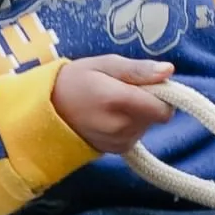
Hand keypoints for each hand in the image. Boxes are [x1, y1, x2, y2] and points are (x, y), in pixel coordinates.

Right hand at [50, 55, 174, 153]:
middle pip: (156, 116)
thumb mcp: (105, 64)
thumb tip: (169, 71)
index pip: (163, 109)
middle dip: (147, 102)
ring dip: (138, 115)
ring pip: (147, 126)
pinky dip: (129, 126)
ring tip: (112, 103)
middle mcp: (121, 126)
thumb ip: (139, 70)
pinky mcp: (115, 150)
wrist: (45, 109)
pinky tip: (109, 117)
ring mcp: (118, 142)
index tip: (146, 85)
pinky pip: (136, 136)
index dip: (161, 95)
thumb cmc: (75, 80)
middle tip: (122, 90)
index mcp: (119, 101)